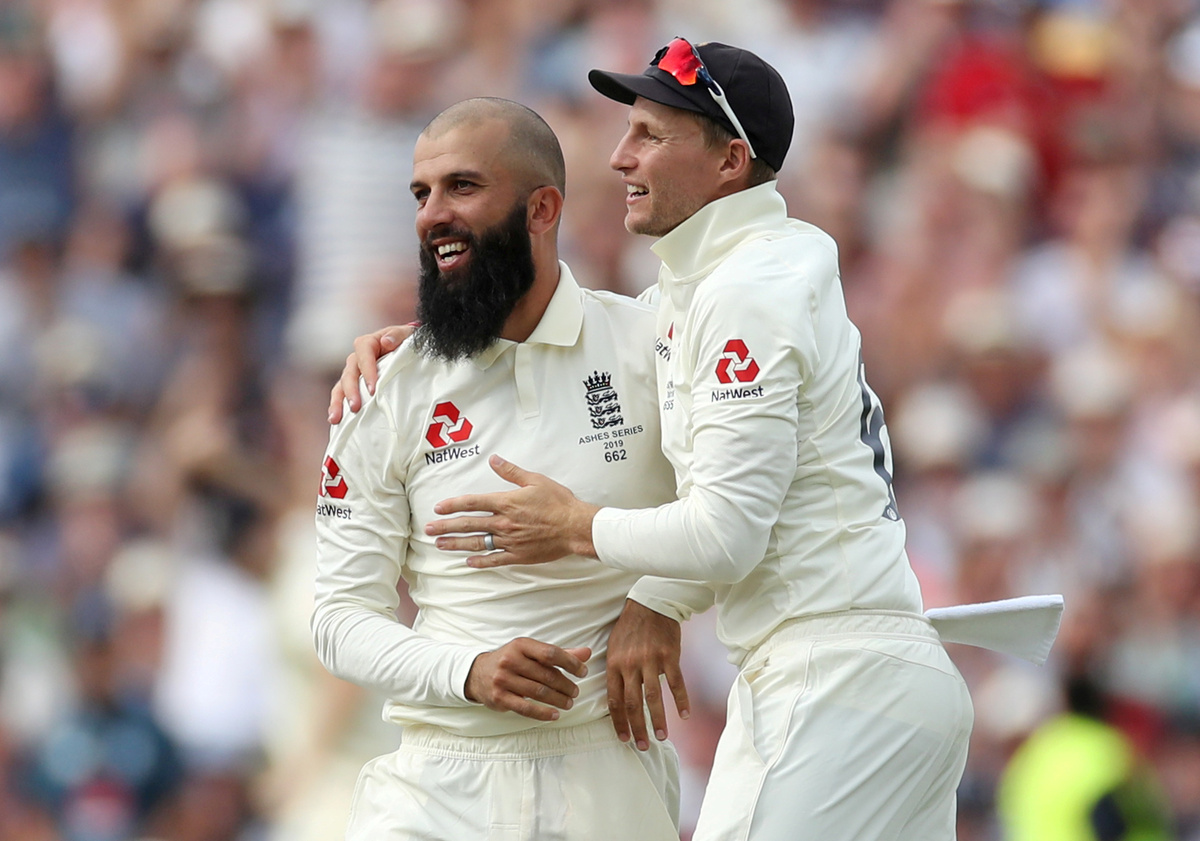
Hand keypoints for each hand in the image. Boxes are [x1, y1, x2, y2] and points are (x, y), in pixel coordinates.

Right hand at [327, 324, 415, 422]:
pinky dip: (338, 406)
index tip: (373, 388)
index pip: (363, 353)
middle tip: (355, 407)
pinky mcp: (354, 385)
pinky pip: (342, 395)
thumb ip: (397, 335)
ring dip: (338, 402)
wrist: (405, 349)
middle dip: (351, 391)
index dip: (367, 370)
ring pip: (341, 386)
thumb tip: (387, 341)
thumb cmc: (405, 341)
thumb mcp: (405, 334)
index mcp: (368, 344)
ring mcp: (354, 373)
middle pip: (349, 373)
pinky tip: (336, 420)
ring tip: (336, 418)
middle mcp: (357, 358)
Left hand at [426, 455, 599, 566]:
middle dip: (446, 527)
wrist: (575, 527)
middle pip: (469, 525)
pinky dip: (481, 561)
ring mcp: (510, 541)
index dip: (453, 505)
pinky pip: (495, 559)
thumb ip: (511, 472)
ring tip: (441, 546)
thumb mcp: (535, 480)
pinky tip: (468, 562)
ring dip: (457, 544)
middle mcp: (504, 523)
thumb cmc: (558, 502)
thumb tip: (494, 460)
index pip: (473, 503)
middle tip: (429, 530)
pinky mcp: (518, 555)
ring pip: (477, 543)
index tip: (438, 508)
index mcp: (506, 503)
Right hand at [464, 638, 591, 720]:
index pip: (550, 653)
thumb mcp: (531, 652)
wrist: (477, 673)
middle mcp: (510, 660)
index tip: (583, 672)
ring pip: (538, 692)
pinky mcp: (500, 698)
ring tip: (569, 702)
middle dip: (566, 685)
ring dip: (558, 699)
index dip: (570, 663)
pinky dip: (543, 713)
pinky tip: (555, 714)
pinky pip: (526, 708)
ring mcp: (503, 680)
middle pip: (546, 675)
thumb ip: (559, 653)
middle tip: (576, 691)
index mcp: (521, 645)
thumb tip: (586, 653)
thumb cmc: (511, 660)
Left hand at [606, 600, 688, 749]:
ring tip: (662, 737)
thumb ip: (614, 672)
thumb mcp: (613, 647)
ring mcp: (651, 660)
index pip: (614, 700)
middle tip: (642, 746)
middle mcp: (631, 664)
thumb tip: (613, 698)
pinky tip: (684, 715)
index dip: (618, 722)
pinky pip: (676, 683)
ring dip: (658, 720)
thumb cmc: (630, 628)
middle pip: (632, 703)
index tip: (623, 738)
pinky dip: (681, 700)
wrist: (651, 604)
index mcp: (614, 664)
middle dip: (637, 727)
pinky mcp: (669, 655)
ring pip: (653, 697)